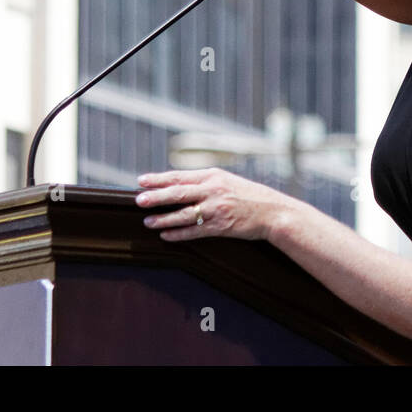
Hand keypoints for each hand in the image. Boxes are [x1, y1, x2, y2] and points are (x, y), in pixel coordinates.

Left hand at [135, 168, 291, 242]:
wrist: (272, 211)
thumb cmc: (249, 195)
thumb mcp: (227, 180)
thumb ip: (204, 181)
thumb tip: (177, 184)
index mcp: (213, 175)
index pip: (180, 176)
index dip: (159, 179)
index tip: (141, 181)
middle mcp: (213, 190)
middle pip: (178, 193)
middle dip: (156, 197)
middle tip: (139, 200)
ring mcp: (216, 209)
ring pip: (183, 214)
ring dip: (163, 219)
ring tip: (148, 222)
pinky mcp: (221, 227)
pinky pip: (195, 231)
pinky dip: (178, 234)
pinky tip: (166, 236)